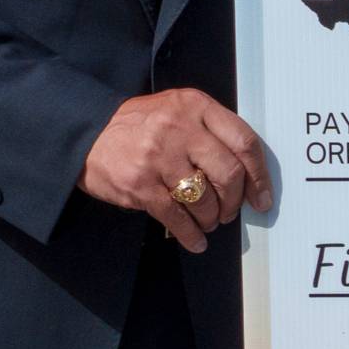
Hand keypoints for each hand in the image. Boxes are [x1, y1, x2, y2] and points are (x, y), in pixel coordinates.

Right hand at [77, 89, 274, 252]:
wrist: (86, 132)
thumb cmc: (139, 124)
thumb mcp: (178, 109)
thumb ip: (210, 129)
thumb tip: (245, 171)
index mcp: (196, 106)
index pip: (244, 141)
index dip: (259, 174)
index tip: (263, 196)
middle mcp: (180, 128)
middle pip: (229, 172)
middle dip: (235, 201)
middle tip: (231, 212)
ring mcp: (159, 156)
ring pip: (204, 197)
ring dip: (212, 217)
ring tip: (210, 221)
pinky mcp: (140, 184)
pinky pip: (176, 216)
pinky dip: (191, 234)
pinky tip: (196, 241)